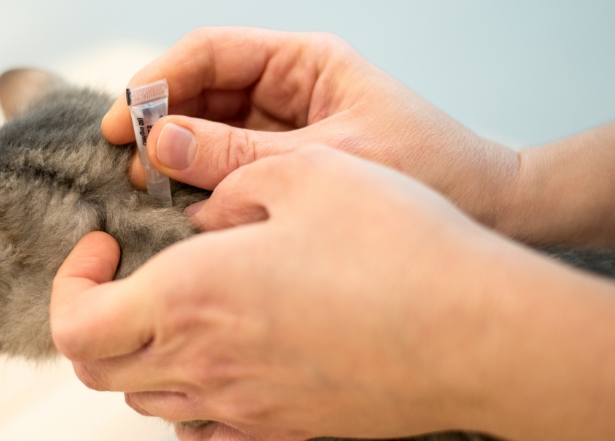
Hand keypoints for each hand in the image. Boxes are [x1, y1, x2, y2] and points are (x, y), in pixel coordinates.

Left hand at [52, 146, 510, 440]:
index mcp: (187, 298)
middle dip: (90, 317)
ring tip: (173, 309)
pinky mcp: (286, 429)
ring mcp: (243, 406)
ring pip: (144, 403)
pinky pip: (206, 440)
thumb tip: (200, 217)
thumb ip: (228, 186)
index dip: (69, 282)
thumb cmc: (394, 243)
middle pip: (96, 370)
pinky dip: (186, 412)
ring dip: (135, 356)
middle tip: (124, 274)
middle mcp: (202, 364)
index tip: (104, 242)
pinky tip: (213, 374)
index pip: (75, 325)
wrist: (477, 332)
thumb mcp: (302, 174)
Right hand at [108, 27, 518, 230]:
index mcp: (303, 63)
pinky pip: (223, 169)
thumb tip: (161, 145)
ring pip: (204, 133)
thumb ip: (240, 155)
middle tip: (129, 167)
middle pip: (199, 92)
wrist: (490, 213)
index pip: (211, 54)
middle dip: (159, 124)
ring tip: (149, 192)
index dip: (158, 82)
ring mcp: (280, 133)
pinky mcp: (280, 173)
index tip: (125, 122)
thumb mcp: (328, 159)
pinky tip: (179, 208)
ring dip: (173, 159)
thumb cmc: (429, 170)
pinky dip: (197, 186)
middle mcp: (285, 92)